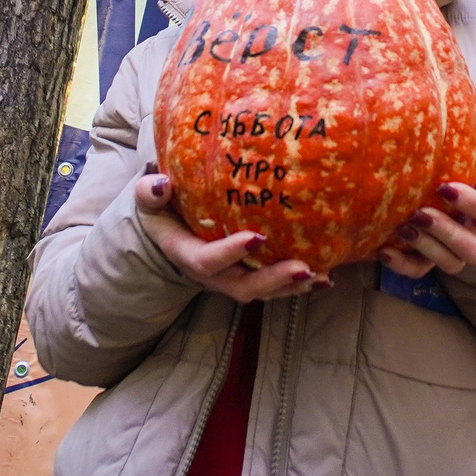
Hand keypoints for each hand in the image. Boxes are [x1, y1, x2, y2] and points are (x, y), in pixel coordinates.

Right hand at [134, 170, 322, 301]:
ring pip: (263, 291)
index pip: (206, 261)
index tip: (257, 237)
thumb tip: (160, 184)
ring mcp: (232, 278)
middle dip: (274, 279)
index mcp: (186, 252)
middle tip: (303, 268)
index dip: (230, 253)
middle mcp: (211, 273)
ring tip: (322, 277)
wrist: (167, 232)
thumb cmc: (162, 209)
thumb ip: (149, 191)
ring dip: (293, 287)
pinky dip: (300, 284)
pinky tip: (327, 277)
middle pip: (243, 286)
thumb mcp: (148, 199)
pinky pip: (275, 286)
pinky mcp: (249, 275)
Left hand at [378, 125, 475, 278]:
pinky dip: (402, 266)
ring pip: (449, 264)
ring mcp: (452, 251)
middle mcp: (475, 235)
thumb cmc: (465, 165)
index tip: (445, 187)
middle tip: (419, 214)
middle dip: (445, 233)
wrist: (447, 185)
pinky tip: (382, 250)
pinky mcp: (428, 259)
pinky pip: (419, 271)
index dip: (470, 204)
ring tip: (402, 228)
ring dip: (425, 248)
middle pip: (472, 249)